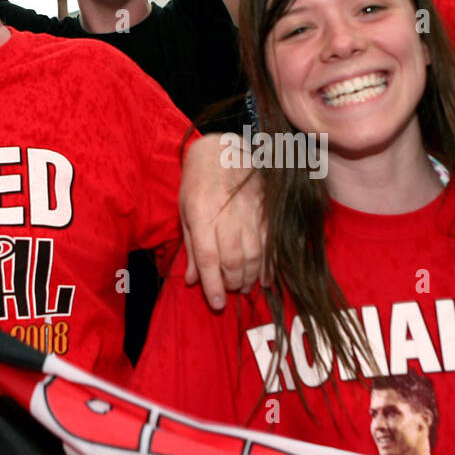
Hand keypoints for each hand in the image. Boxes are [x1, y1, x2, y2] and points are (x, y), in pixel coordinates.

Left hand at [179, 134, 265, 309]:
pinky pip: (270, 243)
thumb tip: (193, 280)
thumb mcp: (185, 212)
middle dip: (233, 282)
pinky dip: (269, 265)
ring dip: (250, 276)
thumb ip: (191, 247)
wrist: (222, 150)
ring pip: (254, 254)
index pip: (209, 257)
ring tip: (244, 286)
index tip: (218, 303)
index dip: (213, 284)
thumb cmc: (197, 183)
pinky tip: (265, 278)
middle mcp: (227, 213)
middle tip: (230, 291)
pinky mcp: (266, 210)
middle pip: (233, 259)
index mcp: (201, 213)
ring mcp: (250, 211)